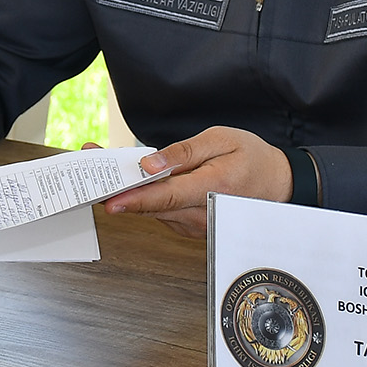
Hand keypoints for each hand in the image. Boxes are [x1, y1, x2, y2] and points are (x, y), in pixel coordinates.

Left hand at [103, 126, 292, 238]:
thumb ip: (184, 153)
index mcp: (210, 189)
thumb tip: (150, 163)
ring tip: (101, 167)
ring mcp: (195, 224)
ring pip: (153, 210)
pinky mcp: (190, 225)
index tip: (108, 200)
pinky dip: (144, 196)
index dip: (133, 199)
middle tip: (88, 172)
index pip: (164, 198)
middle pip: (150, 206)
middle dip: (117, 189)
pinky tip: (131, 179)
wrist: (278, 184)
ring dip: (127, 192)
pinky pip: (162, 211)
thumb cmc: (252, 158)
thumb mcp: (221, 140)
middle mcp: (201, 215)